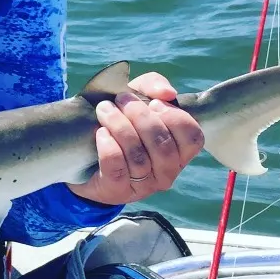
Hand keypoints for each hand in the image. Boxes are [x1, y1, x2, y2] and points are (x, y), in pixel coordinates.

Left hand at [67, 72, 204, 205]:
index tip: (153, 102)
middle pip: (163, 145)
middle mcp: (167, 172)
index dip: (174, 117)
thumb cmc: (122, 125)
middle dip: (140, 117)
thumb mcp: (139, 100)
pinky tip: (101, 133)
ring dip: (120, 127)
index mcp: (180, 152)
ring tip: (105, 110)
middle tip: (121, 100)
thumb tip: (166, 93)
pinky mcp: (118, 191)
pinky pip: (116, 168)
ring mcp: (144, 185)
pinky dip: (109, 147)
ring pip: (139, 157)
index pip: (192, 137)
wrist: (86, 159)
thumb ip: (154, 87)